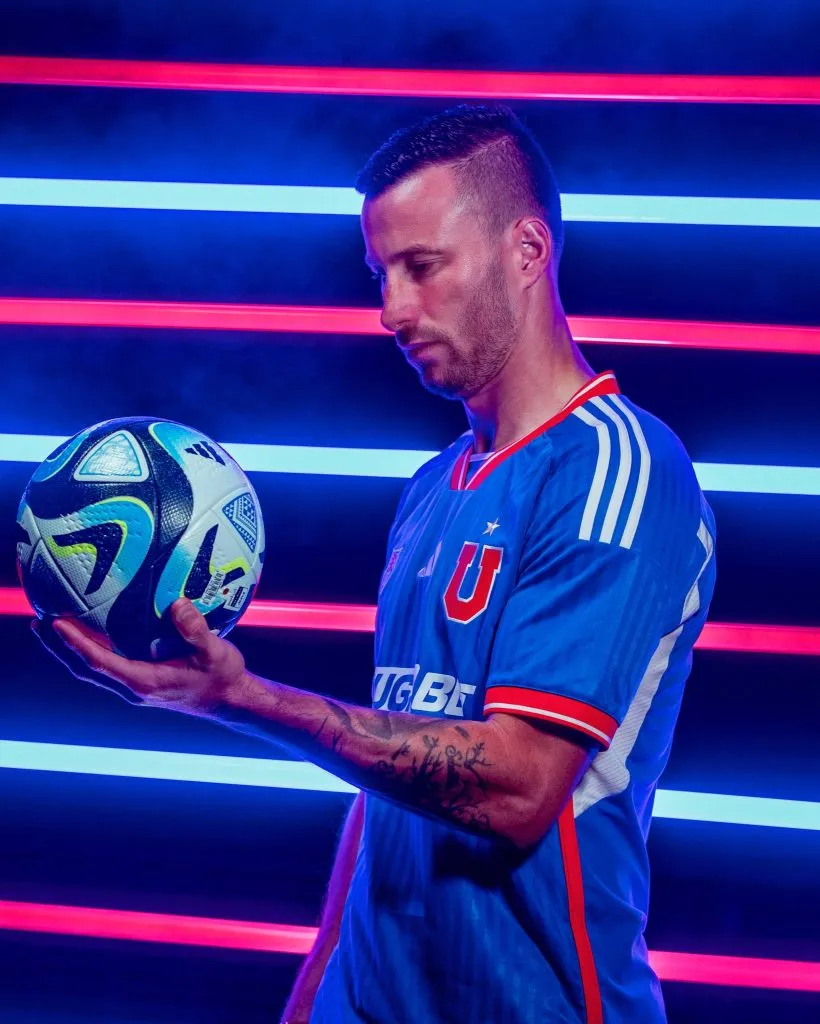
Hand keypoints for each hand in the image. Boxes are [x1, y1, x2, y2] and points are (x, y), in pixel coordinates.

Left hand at [33, 598, 246, 715]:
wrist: (230, 700)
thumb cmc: (222, 677)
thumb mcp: (215, 652)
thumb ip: (196, 630)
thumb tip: (177, 604)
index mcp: (145, 681)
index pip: (100, 662)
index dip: (76, 643)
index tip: (57, 624)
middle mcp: (133, 687)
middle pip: (86, 668)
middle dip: (60, 647)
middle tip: (39, 622)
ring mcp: (135, 686)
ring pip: (92, 668)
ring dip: (70, 650)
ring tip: (51, 628)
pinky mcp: (140, 681)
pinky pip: (106, 665)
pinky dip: (89, 650)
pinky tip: (87, 634)